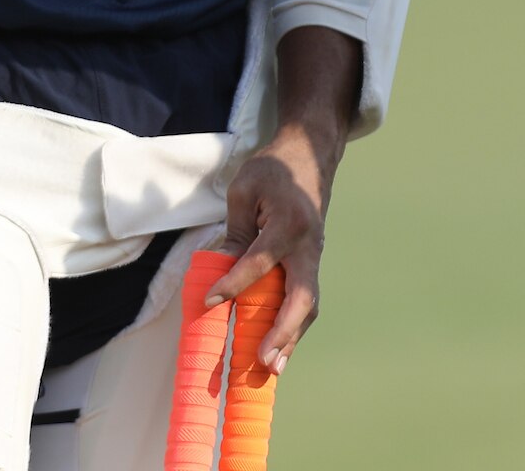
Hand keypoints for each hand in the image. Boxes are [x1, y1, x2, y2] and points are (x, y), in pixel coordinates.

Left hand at [207, 121, 343, 373]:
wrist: (310, 156)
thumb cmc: (273, 169)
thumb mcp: (244, 189)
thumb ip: (236, 231)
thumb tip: (226, 272)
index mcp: (287, 223)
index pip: (259, 262)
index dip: (233, 284)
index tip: (210, 301)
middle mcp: (307, 245)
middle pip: (302, 296)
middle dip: (283, 331)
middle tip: (264, 360)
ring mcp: (314, 256)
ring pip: (309, 304)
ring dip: (291, 337)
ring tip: (272, 368)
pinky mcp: (311, 262)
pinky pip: (305, 298)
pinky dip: (293, 325)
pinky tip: (279, 348)